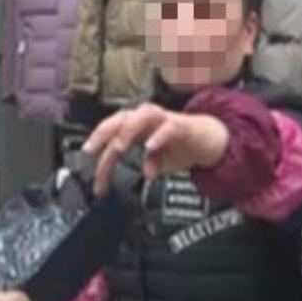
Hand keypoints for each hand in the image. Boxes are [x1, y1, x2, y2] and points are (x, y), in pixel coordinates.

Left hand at [83, 103, 228, 195]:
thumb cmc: (180, 145)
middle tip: (91, 150)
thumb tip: (144, 175)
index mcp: (136, 127)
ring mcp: (163, 119)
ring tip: (119, 147)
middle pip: (118, 119)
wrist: (210, 138)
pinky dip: (158, 136)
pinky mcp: (181, 124)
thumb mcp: (160, 161)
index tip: (97, 184)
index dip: (101, 162)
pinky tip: (150, 147)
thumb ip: (147, 166)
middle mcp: (146, 119)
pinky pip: (168, 126)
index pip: (112, 141)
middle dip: (101, 134)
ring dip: (127, 130)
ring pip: (140, 116)